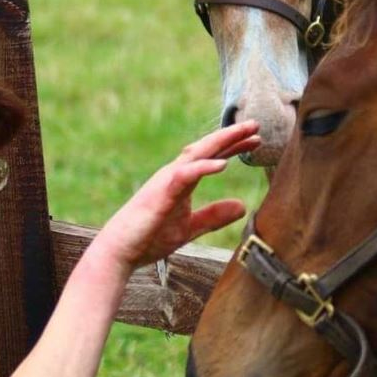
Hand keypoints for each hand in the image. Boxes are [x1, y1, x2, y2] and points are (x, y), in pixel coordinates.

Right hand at [95, 120, 260, 268]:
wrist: (120, 251)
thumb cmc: (150, 237)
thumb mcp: (190, 227)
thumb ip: (214, 216)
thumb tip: (242, 206)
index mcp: (182, 180)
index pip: (211, 157)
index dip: (233, 147)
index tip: (256, 140)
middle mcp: (174, 174)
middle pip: (207, 148)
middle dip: (231, 135)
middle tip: (256, 124)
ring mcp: (166, 181)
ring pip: (197, 154)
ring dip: (221, 142)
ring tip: (244, 133)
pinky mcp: (160, 194)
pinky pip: (184, 175)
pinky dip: (203, 168)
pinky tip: (222, 164)